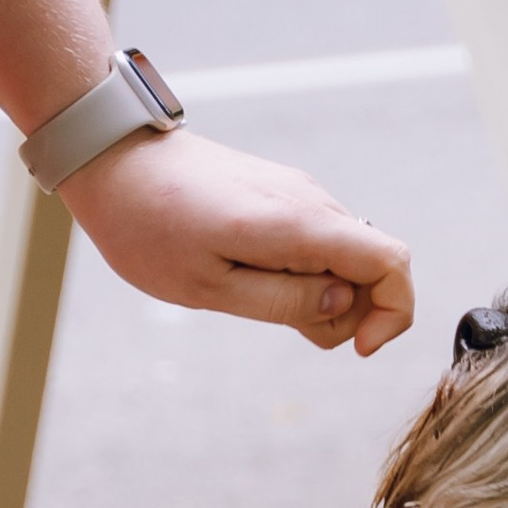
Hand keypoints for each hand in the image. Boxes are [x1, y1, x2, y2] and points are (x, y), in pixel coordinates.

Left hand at [59, 129, 414, 353]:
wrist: (114, 159)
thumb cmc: (149, 226)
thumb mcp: (211, 288)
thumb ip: (285, 301)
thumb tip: (344, 306)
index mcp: (298, 224)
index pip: (392, 263)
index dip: (392, 314)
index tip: (356, 348)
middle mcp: (311, 201)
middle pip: (373, 267)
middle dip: (348, 313)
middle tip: (283, 323)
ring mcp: (299, 194)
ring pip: (346, 257)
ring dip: (322, 294)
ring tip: (254, 296)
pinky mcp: (283, 193)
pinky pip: (319, 242)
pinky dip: (305, 272)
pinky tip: (252, 275)